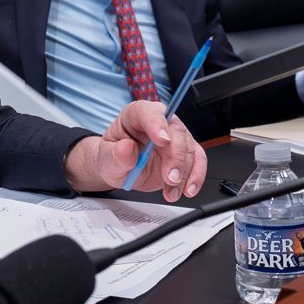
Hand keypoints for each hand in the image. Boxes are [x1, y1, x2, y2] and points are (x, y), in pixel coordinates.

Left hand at [63, 100, 207, 201]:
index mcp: (136, 114)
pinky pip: (197, 161)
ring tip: (171, 191)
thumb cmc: (112, 157)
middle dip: (176, 156)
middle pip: (176, 130)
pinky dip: (195, 177)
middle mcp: (159, 122)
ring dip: (184, 172)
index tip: (162, 141)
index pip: (149, 112)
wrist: (119, 169)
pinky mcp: (184, 153)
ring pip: (189, 148)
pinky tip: (187, 190)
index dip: (157, 124)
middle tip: (170, 177)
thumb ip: (115, 155)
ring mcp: (174, 137)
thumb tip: (126, 148)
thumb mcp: (105, 159)